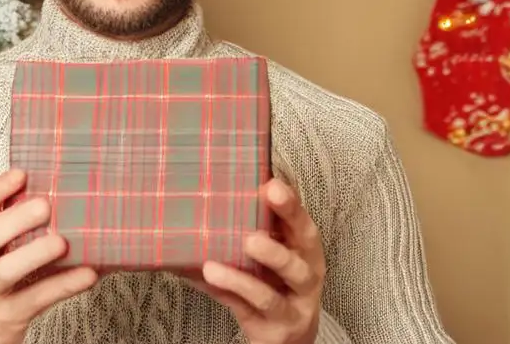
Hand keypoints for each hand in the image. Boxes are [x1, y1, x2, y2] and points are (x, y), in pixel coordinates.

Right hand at [0, 169, 97, 343]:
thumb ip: (10, 221)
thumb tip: (56, 185)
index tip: (21, 174)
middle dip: (15, 220)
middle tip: (45, 206)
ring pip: (5, 272)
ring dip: (34, 254)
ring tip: (62, 242)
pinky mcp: (8, 317)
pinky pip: (36, 299)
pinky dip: (63, 286)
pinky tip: (88, 274)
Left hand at [191, 179, 324, 343]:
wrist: (290, 333)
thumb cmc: (279, 278)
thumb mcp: (280, 249)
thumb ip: (265, 221)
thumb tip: (231, 181)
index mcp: (307, 253)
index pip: (304, 228)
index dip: (291, 209)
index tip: (272, 187)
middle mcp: (306, 282)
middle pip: (297, 267)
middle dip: (275, 253)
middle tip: (251, 239)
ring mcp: (290, 312)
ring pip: (269, 299)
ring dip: (240, 282)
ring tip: (212, 268)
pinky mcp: (271, 333)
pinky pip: (242, 313)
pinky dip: (221, 295)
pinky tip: (202, 279)